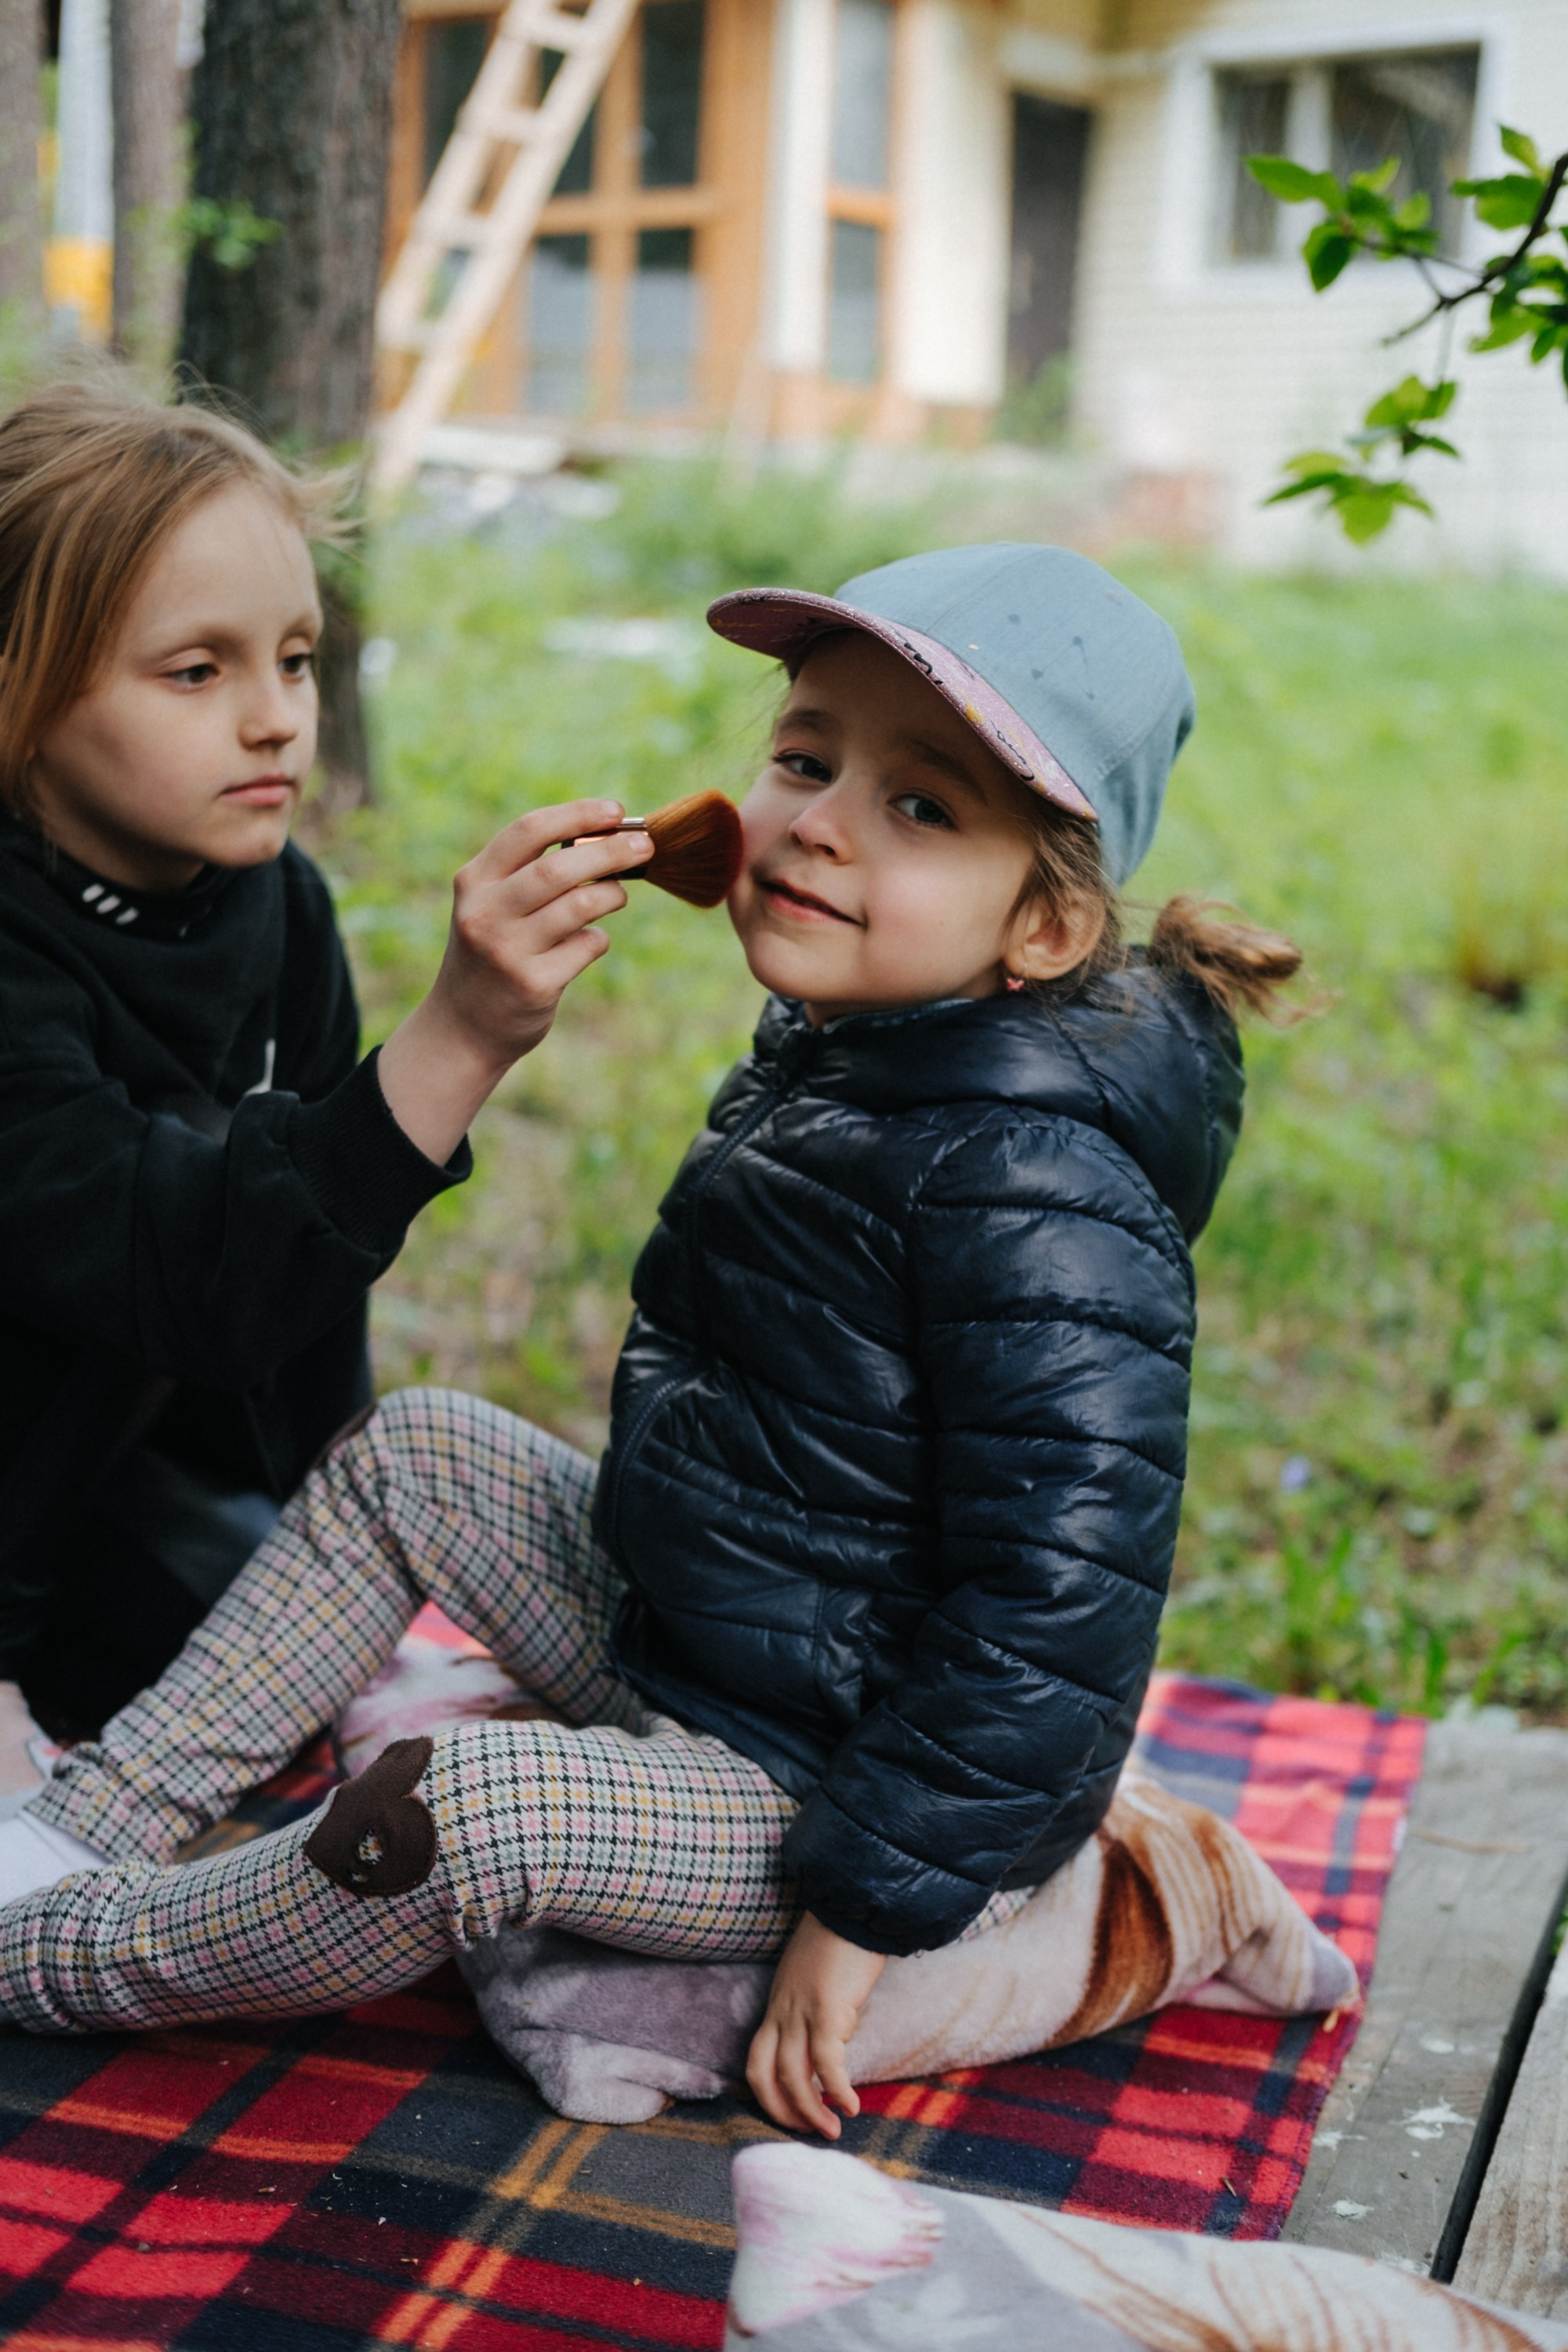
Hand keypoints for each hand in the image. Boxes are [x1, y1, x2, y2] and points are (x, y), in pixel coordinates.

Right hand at [376, 799, 649, 1163]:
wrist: (462, 1027)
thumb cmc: (492, 952)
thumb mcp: (491, 906)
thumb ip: (530, 874)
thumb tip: (607, 838)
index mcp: (474, 881)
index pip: (529, 830)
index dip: (578, 815)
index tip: (616, 811)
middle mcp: (485, 913)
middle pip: (558, 866)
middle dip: (610, 850)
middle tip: (644, 845)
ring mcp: (507, 951)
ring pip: (580, 905)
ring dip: (611, 894)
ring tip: (618, 895)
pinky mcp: (533, 985)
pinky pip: (586, 947)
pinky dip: (598, 939)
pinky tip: (589, 942)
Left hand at [746, 1912, 885, 2138]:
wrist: (853, 1907)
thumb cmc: (840, 1941)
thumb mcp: (813, 1979)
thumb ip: (813, 2010)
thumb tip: (832, 2044)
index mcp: (776, 2004)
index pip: (757, 2061)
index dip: (768, 2096)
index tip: (793, 2115)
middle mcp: (782, 2011)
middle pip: (765, 2075)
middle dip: (785, 2112)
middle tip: (810, 2132)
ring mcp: (801, 2010)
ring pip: (794, 2076)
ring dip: (812, 2111)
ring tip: (834, 2129)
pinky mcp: (828, 2009)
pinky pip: (827, 2062)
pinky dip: (836, 2089)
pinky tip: (851, 2105)